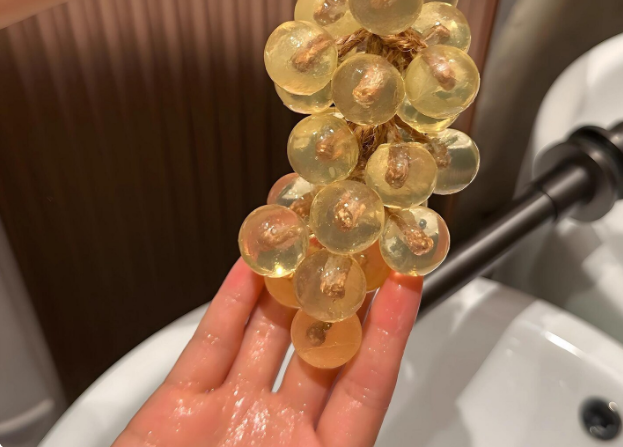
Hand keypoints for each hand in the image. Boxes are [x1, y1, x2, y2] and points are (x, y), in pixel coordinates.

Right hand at [113, 258, 421, 446]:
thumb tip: (373, 429)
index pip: (365, 384)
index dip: (388, 332)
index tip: (405, 281)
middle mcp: (279, 435)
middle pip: (319, 348)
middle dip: (338, 293)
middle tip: (355, 241)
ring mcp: (229, 417)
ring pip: (264, 335)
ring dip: (285, 285)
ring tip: (308, 235)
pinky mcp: (177, 409)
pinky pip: (210, 344)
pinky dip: (230, 302)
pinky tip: (250, 262)